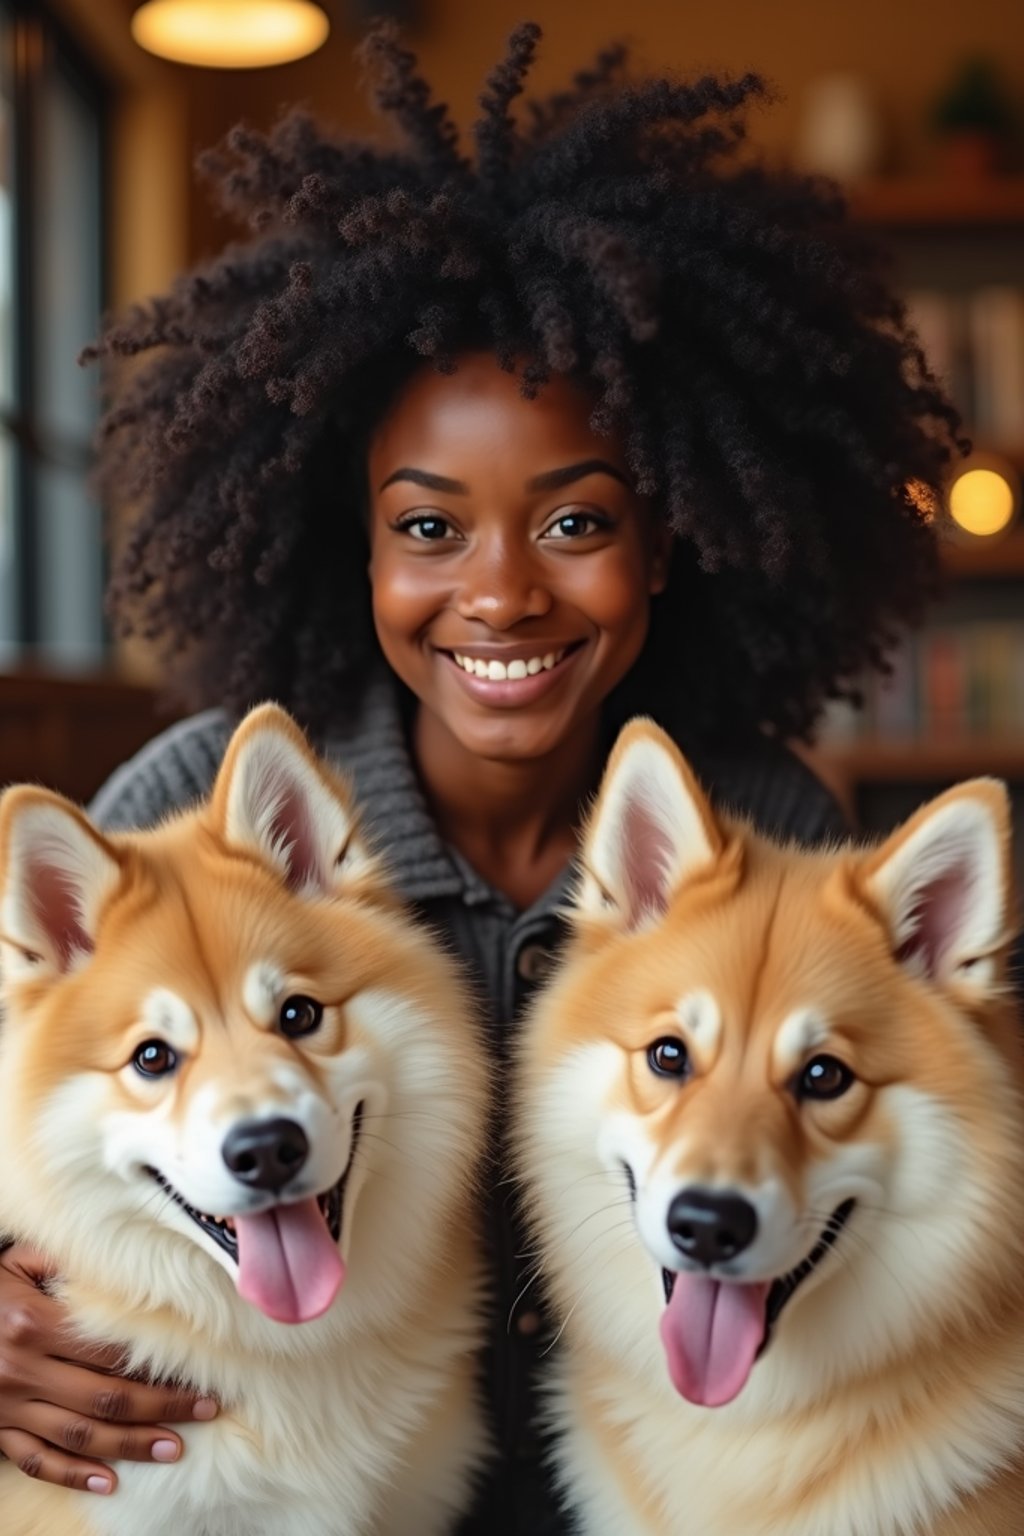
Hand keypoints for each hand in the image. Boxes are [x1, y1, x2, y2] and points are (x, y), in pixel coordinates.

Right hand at [0, 1245, 217, 1494]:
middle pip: (105, 1396)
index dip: (156, 1364)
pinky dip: (71, 1475)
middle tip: (206, 1410)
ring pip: (77, 1435)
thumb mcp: (17, 1262)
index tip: (197, 1369)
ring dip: (129, 1445)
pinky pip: (35, 1460)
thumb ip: (65, 1261)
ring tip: (173, 1448)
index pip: (110, 1351)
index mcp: (32, 1324)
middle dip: (161, 1406)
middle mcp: (21, 1370)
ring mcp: (7, 1407)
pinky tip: (106, 1481)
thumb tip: (122, 1254)